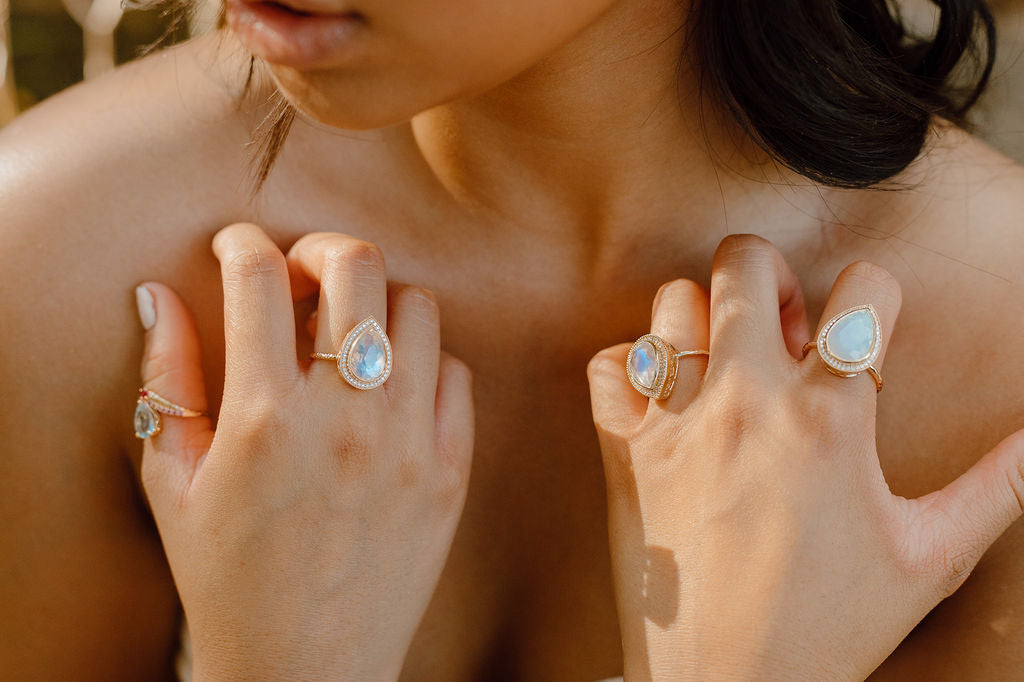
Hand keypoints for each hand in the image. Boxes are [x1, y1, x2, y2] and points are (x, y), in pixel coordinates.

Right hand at [136, 224, 472, 680]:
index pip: (259, 277)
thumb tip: (159, 294)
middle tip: (303, 275)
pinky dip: (425, 363)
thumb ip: (168, 380)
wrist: (308, 669)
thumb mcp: (175, 485)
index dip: (241, 243)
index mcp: (265, 419)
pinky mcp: (452, 470)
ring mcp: (410, 443)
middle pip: (357, 265)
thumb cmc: (229, 579)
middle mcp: (346, 419)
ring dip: (377, 305)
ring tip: (351, 335)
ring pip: (417, 308)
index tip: (237, 250)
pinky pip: (457, 372)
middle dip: (321, 249)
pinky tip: (394, 389)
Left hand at [588, 234, 1023, 679]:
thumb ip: (995, 488)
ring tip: (727, 357)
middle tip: (786, 324)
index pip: (863, 291)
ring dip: (706, 315)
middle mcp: (746, 402)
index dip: (876, 294)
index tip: (868, 324)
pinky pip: (610, 364)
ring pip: (675, 301)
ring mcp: (677, 421)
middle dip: (774, 276)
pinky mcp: (624, 448)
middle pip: (746, 263)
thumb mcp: (929, 556)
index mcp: (829, 419)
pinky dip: (632, 364)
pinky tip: (664, 392)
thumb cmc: (824, 627)